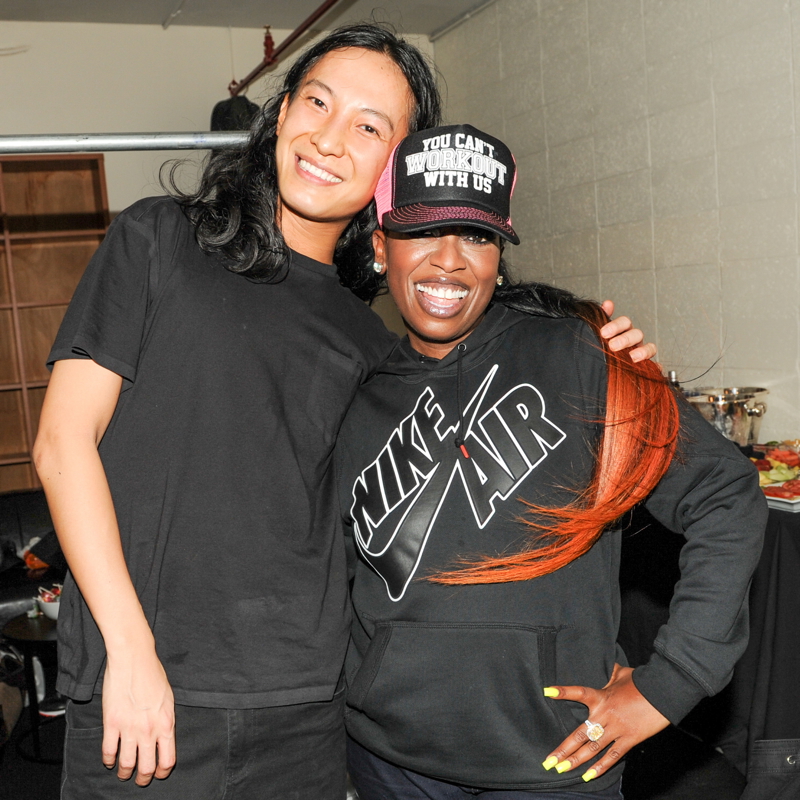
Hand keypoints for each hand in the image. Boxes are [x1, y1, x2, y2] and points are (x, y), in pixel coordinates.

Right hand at [101, 649, 175, 784]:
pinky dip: (108, 760)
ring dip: (125, 773)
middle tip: (139, 780)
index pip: (168, 760)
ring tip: (124, 773)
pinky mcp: (112, 723)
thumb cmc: (153, 674)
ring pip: (126, 764)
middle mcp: (149, 730)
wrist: (134, 659)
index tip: (158, 774)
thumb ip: (165, 720)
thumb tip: (163, 736)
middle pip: (146, 767)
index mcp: (166, 723)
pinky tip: (109, 760)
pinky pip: (109, 751)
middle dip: (143, 779)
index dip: (162, 772)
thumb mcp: (168, 699)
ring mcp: (129, 728)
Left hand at [541, 664, 668, 782]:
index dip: (563, 691)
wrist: (662, 691)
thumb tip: (607, 669)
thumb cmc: (642, 680)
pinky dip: (601, 766)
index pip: (578, 692)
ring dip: (576, 760)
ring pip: (592, 748)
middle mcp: (605, 714)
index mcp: (601, 696)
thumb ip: (609, 674)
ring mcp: (617, 728)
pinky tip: (589, 775)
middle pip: (580, 735)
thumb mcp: (621, 673)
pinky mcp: (630, 738)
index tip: (547, 691)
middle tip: (549, 761)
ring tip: (562, 769)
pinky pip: (613, 755)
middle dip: (563, 750)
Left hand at [599, 300, 656, 362]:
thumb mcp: (598, 334)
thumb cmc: (602, 349)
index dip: (616, 326)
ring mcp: (641, 353)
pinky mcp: (646, 366)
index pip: (624, 322)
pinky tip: (654, 367)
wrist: (599, 370)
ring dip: (643, 351)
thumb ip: (602, 318)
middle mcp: (633, 340)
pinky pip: (654, 365)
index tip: (603, 333)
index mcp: (623, 330)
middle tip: (613, 346)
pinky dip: (656, 366)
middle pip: (636, 334)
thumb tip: (607, 304)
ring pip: (649, 348)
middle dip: (625, 339)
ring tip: (633, 357)